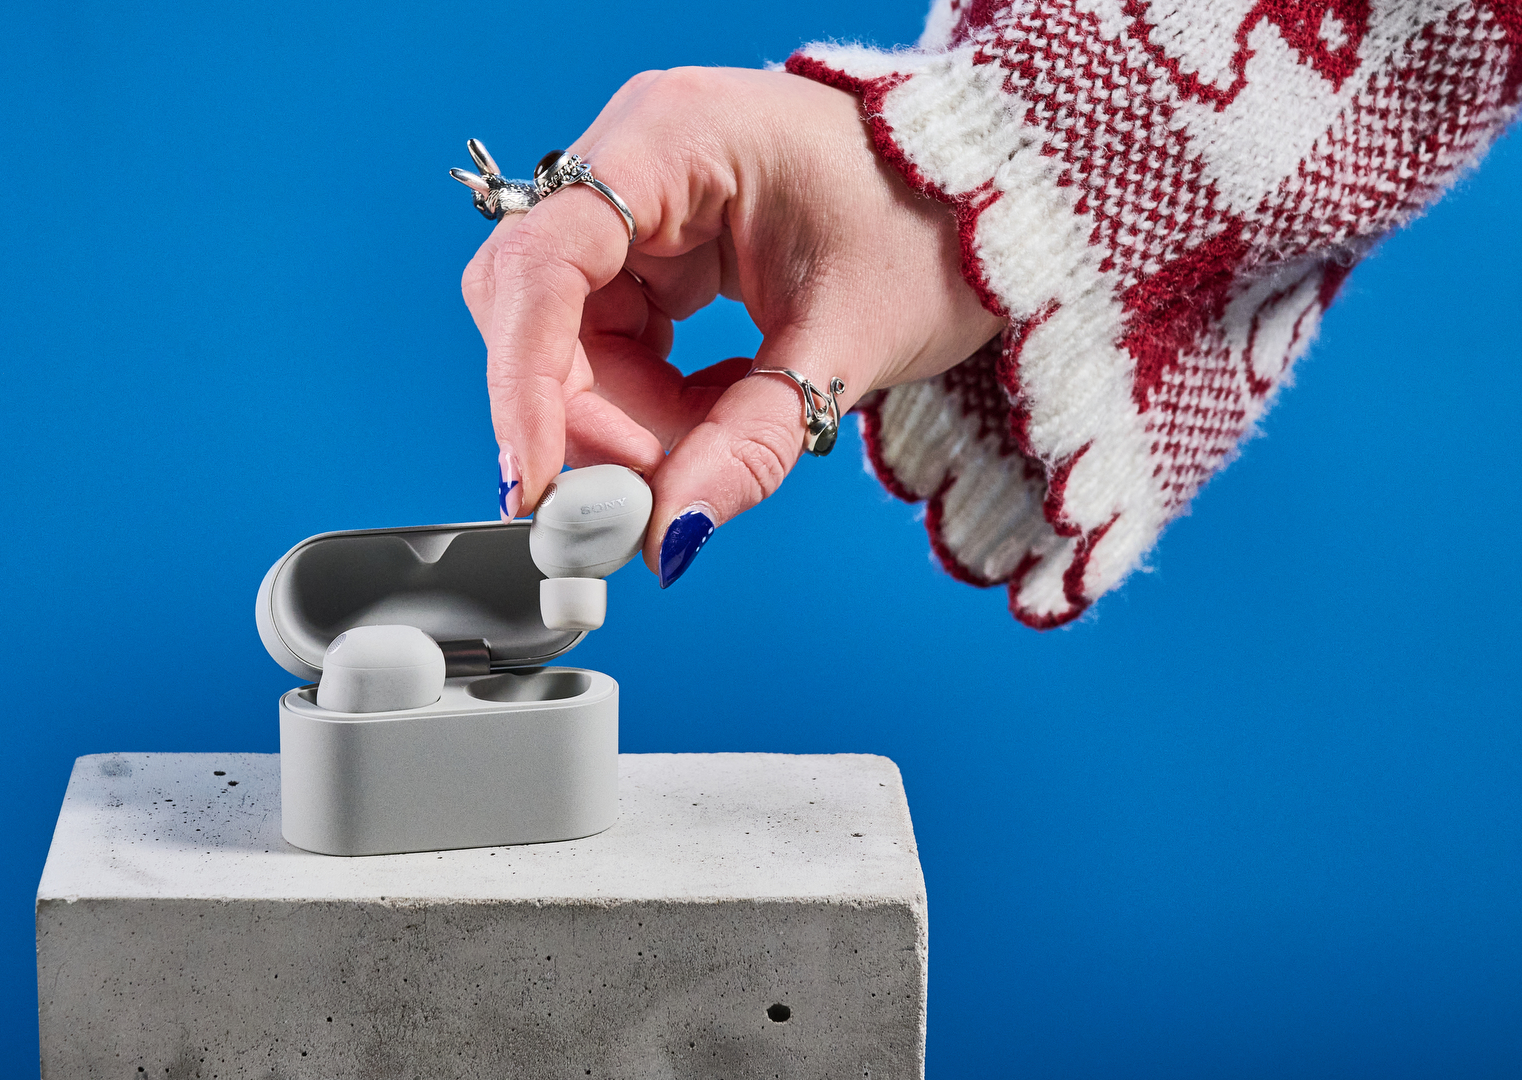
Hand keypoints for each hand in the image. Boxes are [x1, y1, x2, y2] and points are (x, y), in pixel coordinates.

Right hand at [461, 67, 1003, 584]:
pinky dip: (648, 402)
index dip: (522, 382)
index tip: (536, 483)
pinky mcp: (656, 247)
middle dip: (582, 418)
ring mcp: (642, 202)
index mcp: (673, 136)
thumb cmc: (941, 229)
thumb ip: (752, 439)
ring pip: (567, 338)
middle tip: (637, 506)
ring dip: (620, 421)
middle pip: (538, 309)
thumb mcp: (848, 344)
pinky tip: (714, 413)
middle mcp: (636, 156)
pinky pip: (611, 341)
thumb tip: (668, 538)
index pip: (542, 263)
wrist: (999, 203)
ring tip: (710, 449)